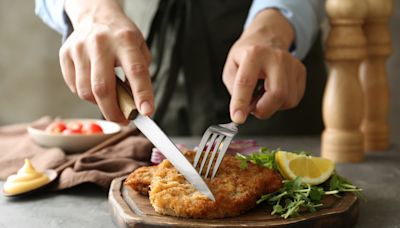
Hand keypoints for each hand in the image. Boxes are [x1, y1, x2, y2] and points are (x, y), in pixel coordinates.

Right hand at [60, 0, 152, 123]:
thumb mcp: (139, 49)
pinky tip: (94, 87)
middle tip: (123, 120)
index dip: (141, 94)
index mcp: (125, 40)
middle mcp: (100, 43)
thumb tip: (138, 106)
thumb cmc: (121, 37)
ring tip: (109, 101)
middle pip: (103, 87)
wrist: (96, 16)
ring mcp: (79, 48)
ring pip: (86, 91)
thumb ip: (140, 76)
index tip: (146, 112)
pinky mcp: (65, 54)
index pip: (135, 71)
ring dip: (99, 104)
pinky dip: (86, 95)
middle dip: (114, 111)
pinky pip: (74, 87)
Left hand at [223, 9, 305, 123]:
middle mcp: (276, 58)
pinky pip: (293, 99)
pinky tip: (272, 91)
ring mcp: (292, 64)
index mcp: (254, 54)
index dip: (240, 103)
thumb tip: (243, 111)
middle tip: (252, 108)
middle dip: (263, 109)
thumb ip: (235, 90)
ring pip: (287, 100)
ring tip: (262, 94)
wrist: (267, 39)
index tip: (238, 118)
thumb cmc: (246, 57)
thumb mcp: (231, 68)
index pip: (246, 82)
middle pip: (277, 93)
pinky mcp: (301, 72)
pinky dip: (281, 102)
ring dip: (271, 106)